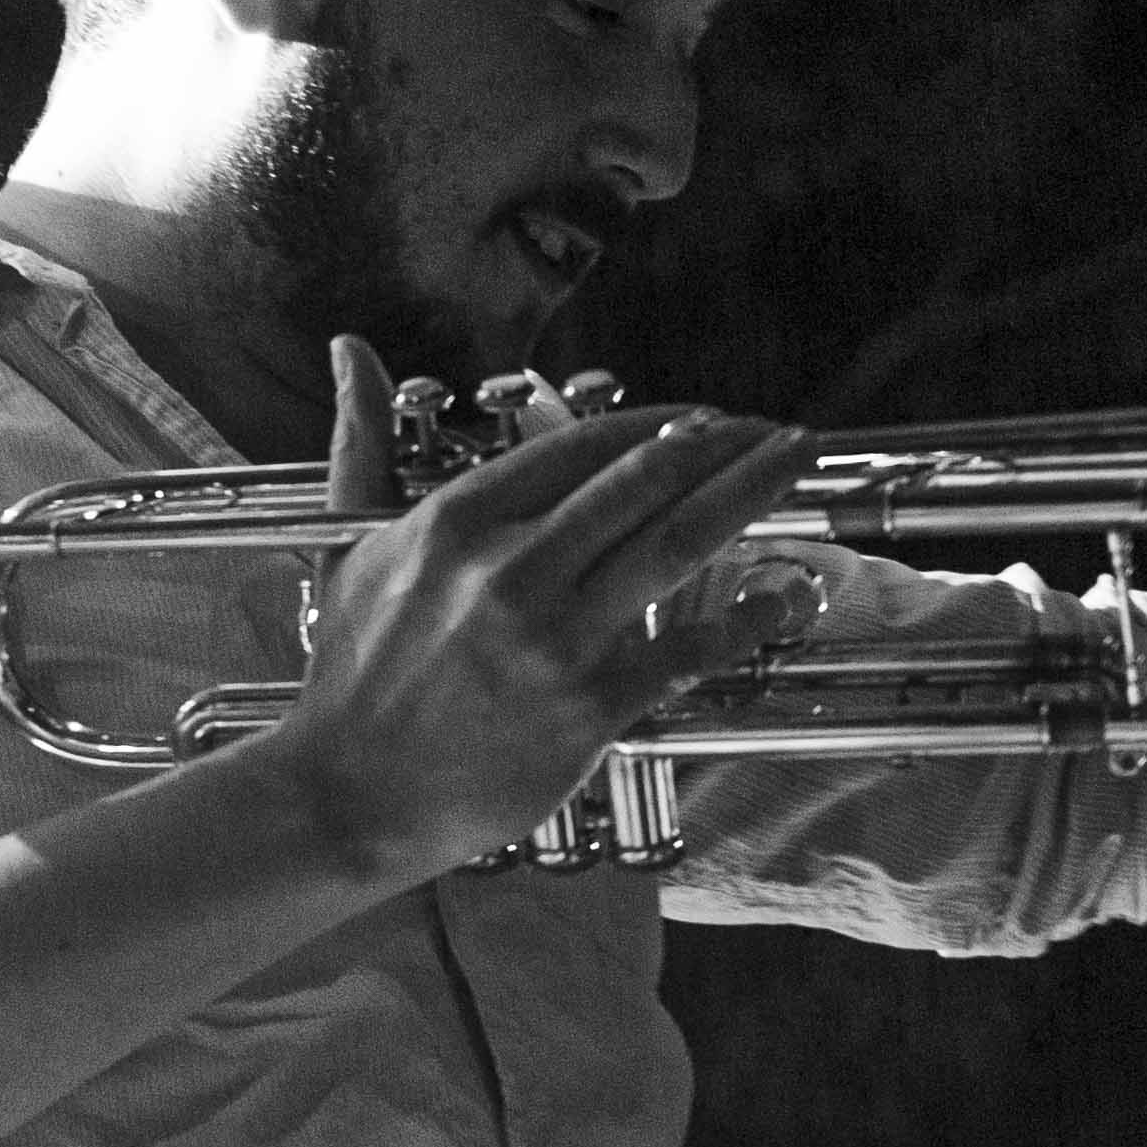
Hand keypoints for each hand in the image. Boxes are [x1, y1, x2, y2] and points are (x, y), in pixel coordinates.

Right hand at [273, 337, 814, 877]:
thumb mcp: (351, 543)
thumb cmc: (354, 673)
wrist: (350, 796)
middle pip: (648, 481)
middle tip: (776, 429)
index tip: (706, 418)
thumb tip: (350, 350)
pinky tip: (784, 594)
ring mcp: (555, 640)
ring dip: (750, 493)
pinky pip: (686, 650)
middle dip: (728, 443)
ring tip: (796, 462)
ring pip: (677, 544)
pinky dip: (745, 619)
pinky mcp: (588, 707)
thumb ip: (362, 441)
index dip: (662, 424)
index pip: (586, 445)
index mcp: (460, 521)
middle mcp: (512, 569)